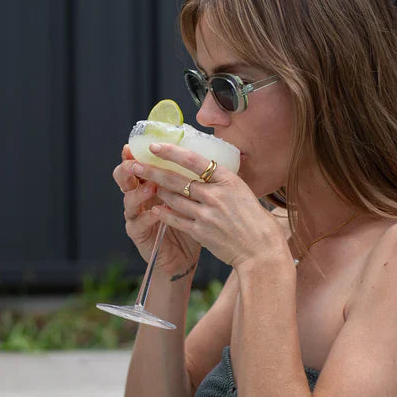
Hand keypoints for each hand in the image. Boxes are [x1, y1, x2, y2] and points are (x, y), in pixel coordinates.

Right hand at [113, 144, 201, 277]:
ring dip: (138, 193)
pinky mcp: (138, 234)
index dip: (133, 155)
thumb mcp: (190, 198)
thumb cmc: (188, 224)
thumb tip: (204, 154)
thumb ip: (189, 178)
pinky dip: (146, 217)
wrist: (184, 257)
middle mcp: (139, 198)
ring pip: (128, 200)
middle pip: (124, 179)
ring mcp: (136, 216)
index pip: (138, 165)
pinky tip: (155, 213)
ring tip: (151, 188)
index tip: (133, 146)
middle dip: (127, 170)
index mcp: (150, 184)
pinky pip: (138, 223)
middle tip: (134, 164)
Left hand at [131, 142, 288, 269]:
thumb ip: (221, 181)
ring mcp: (206, 214)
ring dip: (158, 192)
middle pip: (177, 179)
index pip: (193, 160)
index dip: (171, 152)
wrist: (260, 249)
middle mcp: (215, 194)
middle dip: (152, 171)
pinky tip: (156, 208)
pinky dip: (164, 212)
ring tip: (147, 186)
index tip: (155, 146)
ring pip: (173, 198)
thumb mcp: (242, 191)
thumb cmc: (254, 219)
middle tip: (136, 165)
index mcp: (227, 180)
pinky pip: (176, 219)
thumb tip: (203, 169)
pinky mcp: (200, 232)